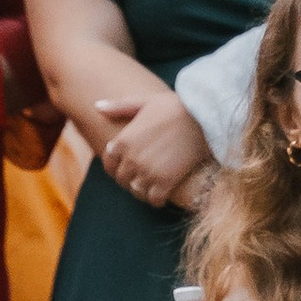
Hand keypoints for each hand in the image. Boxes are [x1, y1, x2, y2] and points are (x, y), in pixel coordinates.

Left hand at [93, 84, 212, 207]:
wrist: (203, 117)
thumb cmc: (174, 106)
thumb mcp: (144, 101)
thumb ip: (119, 107)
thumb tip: (97, 107)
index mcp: (123, 141)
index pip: (109, 163)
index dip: (116, 166)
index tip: (127, 166)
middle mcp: (132, 159)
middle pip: (122, 179)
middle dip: (130, 178)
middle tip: (143, 175)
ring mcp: (148, 172)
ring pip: (137, 191)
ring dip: (143, 189)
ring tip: (153, 184)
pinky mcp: (166, 182)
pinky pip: (154, 199)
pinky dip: (157, 199)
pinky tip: (164, 192)